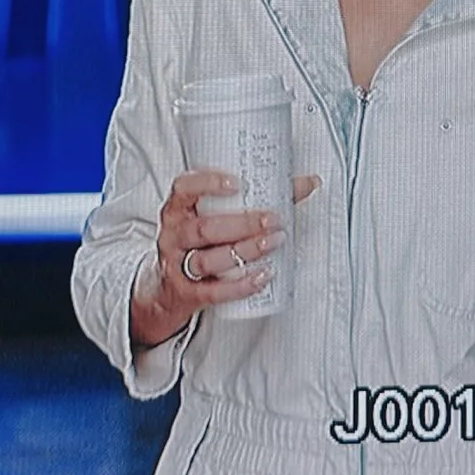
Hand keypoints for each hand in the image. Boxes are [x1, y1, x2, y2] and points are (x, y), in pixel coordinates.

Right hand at [129, 168, 319, 350]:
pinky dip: (240, 286)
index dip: (208, 183)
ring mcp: (178, 265)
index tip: (237, 183)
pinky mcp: (188, 292)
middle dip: (242, 224)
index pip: (184, 189)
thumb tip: (307, 182)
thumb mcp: (214, 215)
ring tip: (273, 243)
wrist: (167, 287)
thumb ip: (259, 198)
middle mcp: (174, 235)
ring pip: (209, 259)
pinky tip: (262, 276)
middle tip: (272, 219)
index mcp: (178, 209)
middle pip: (204, 228)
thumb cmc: (199, 242)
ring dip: (245, 251)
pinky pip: (214, 291)